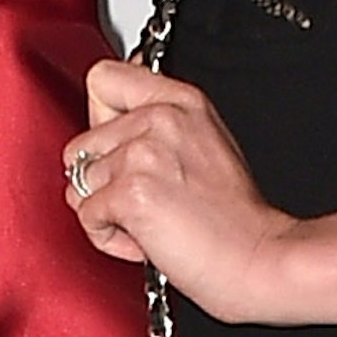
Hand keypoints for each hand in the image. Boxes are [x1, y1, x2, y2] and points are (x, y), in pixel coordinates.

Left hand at [60, 58, 296, 309]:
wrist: (257, 258)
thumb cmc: (235, 217)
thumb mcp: (204, 143)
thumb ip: (157, 124)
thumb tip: (107, 118)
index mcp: (181, 101)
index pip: (103, 79)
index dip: (98, 118)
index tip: (117, 146)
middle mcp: (161, 119)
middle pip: (80, 143)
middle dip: (101, 179)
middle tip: (146, 199)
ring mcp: (143, 154)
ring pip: (79, 182)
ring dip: (105, 211)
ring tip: (150, 220)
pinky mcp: (130, 193)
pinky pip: (86, 215)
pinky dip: (107, 237)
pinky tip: (146, 238)